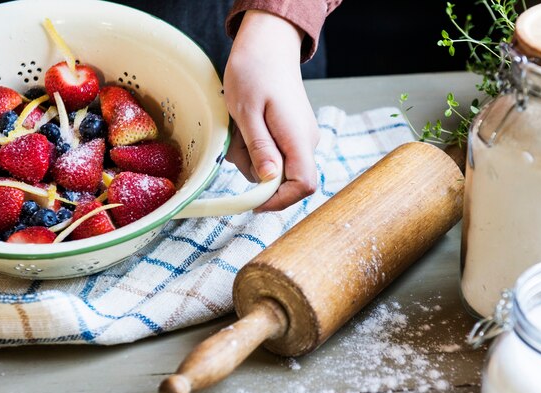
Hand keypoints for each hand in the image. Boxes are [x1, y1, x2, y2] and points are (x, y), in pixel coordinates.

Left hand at [224, 10, 318, 211]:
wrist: (268, 44)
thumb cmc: (255, 71)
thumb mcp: (247, 111)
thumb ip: (259, 148)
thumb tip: (267, 180)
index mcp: (298, 137)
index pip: (303, 185)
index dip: (279, 200)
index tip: (252, 199)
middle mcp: (306, 141)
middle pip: (285, 180)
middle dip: (255, 173)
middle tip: (234, 144)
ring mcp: (300, 138)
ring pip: (274, 168)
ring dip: (250, 157)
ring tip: (238, 128)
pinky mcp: (291, 134)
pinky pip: (273, 154)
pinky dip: (254, 147)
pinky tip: (245, 127)